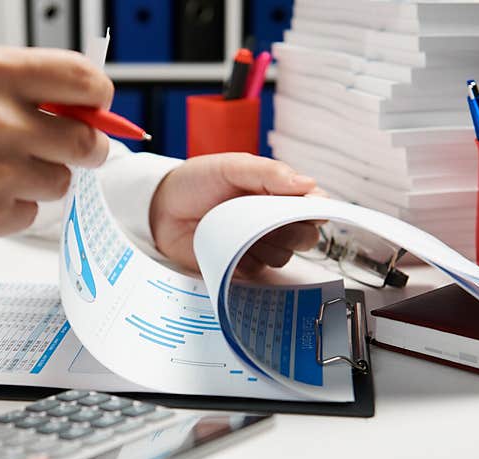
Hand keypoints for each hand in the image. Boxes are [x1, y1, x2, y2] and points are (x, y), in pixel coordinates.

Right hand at [0, 46, 113, 245]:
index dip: (99, 96)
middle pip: (88, 143)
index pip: (84, 80)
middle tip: (75, 149)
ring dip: (42, 177)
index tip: (97, 105)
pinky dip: (12, 205)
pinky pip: (31, 212)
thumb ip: (23, 85)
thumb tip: (85, 106)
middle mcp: (1, 122)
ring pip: (61, 182)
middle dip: (90, 147)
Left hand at [149, 153, 323, 276]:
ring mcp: (257, 245)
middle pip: (306, 237)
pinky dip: (246, 261)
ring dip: (267, 246)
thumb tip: (308, 184)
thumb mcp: (232, 167)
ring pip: (284, 257)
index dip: (317, 209)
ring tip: (238, 228)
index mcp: (276, 193)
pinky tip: (228, 245)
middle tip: (272, 221)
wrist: (161, 209)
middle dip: (297, 232)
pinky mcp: (239, 266)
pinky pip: (257, 271)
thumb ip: (269, 173)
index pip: (312, 205)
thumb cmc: (196, 182)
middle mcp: (271, 221)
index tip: (315, 210)